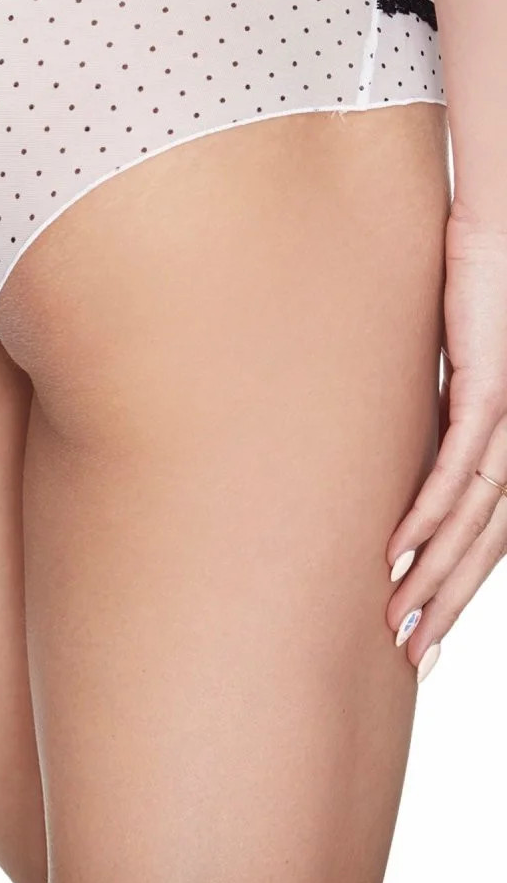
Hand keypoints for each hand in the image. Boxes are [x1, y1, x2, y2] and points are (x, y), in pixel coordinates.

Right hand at [385, 200, 506, 679]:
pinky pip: (459, 462)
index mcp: (506, 442)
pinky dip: (430, 510)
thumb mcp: (444, 370)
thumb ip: (431, 417)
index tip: (425, 636)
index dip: (459, 592)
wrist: (495, 227)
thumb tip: (389, 456)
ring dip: (435, 573)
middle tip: (411, 655)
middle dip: (448, 605)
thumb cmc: (468, 289)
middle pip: (487, 544)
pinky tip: (401, 544)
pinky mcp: (490, 385)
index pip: (488, 537)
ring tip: (397, 617)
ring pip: (476, 518)